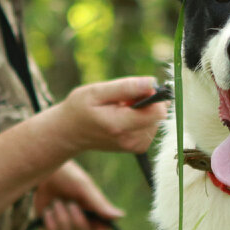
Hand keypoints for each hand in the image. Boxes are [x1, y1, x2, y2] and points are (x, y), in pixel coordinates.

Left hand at [33, 160, 122, 229]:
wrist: (41, 172)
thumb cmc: (66, 176)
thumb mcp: (84, 187)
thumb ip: (100, 204)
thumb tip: (121, 216)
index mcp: (94, 210)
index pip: (102, 229)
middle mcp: (81, 221)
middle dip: (77, 221)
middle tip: (70, 203)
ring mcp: (65, 226)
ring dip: (62, 220)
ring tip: (56, 202)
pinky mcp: (50, 228)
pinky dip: (50, 225)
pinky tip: (48, 211)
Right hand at [52, 77, 167, 154]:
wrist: (70, 132)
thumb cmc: (80, 108)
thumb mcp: (96, 92)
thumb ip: (126, 87)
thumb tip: (152, 82)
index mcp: (119, 126)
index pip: (157, 112)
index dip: (154, 96)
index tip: (140, 88)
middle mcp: (129, 140)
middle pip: (159, 116)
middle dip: (149, 102)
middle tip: (126, 98)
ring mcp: (134, 146)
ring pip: (156, 121)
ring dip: (145, 110)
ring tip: (123, 107)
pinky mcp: (137, 147)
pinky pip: (151, 127)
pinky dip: (143, 118)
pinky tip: (126, 115)